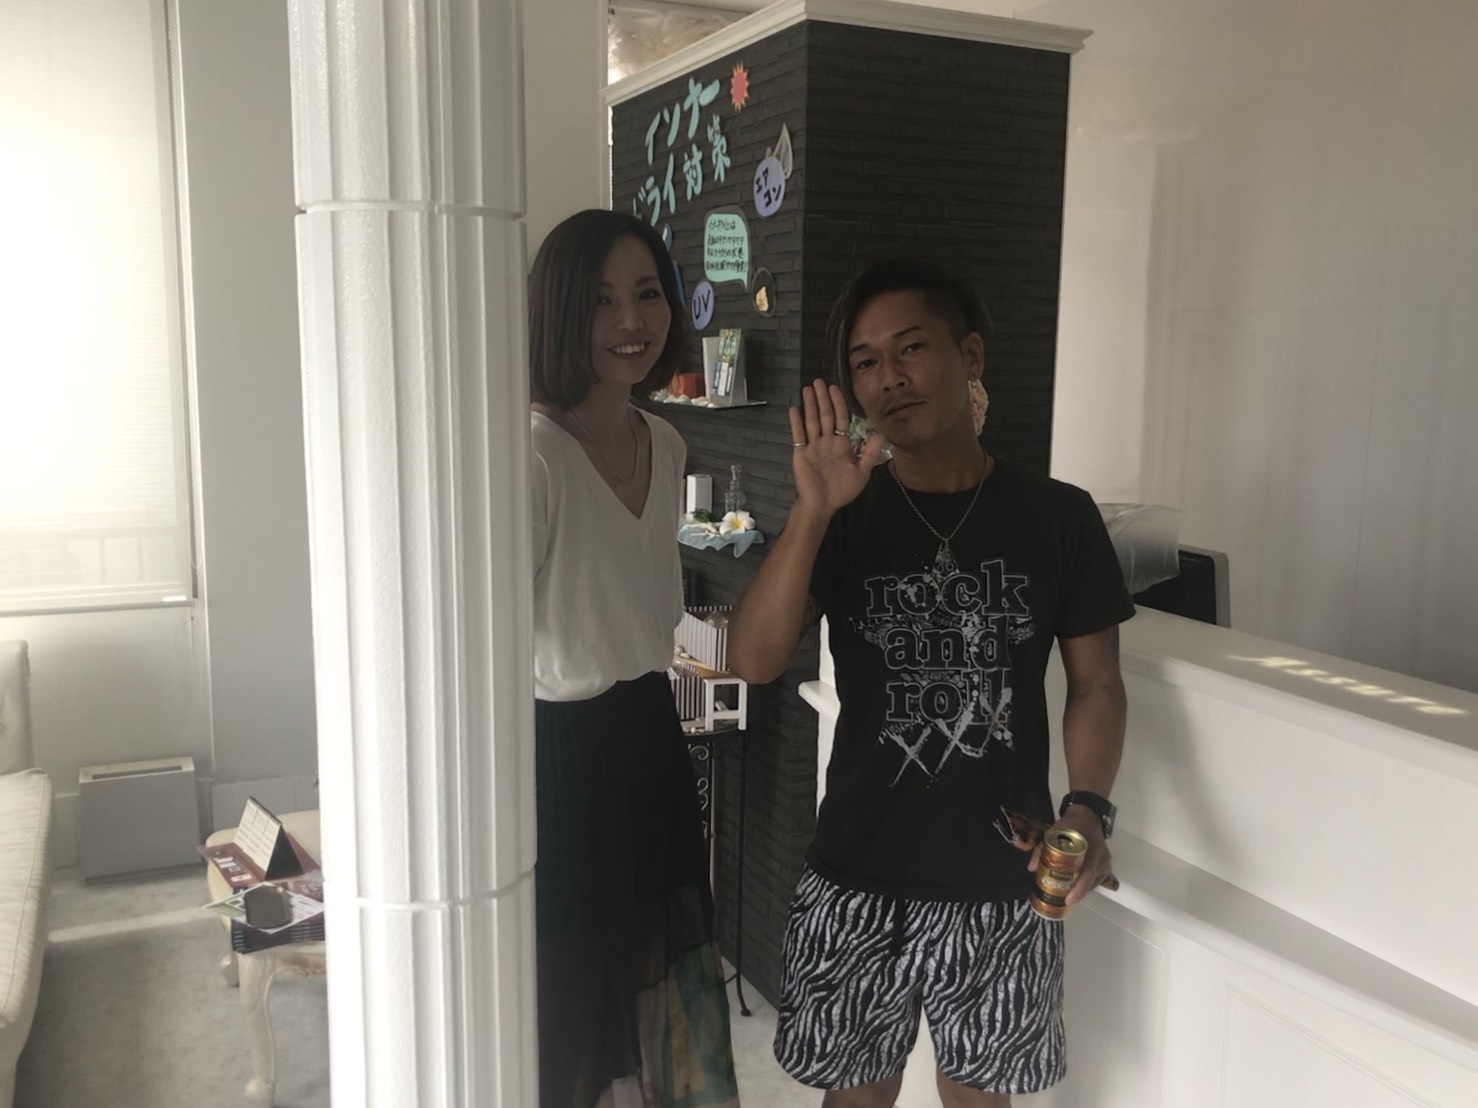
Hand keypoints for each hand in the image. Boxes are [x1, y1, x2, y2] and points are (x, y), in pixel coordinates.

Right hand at [789, 379, 885, 519]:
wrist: (822, 506)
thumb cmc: (841, 491)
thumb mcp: (862, 472)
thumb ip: (870, 452)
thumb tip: (882, 433)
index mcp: (841, 444)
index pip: (841, 418)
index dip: (839, 403)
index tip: (835, 388)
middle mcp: (827, 442)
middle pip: (825, 415)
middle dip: (823, 398)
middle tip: (819, 381)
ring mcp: (813, 447)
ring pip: (811, 421)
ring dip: (809, 405)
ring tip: (807, 388)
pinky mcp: (801, 454)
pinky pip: (798, 435)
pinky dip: (795, 423)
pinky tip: (793, 409)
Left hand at [1027, 807, 1116, 906]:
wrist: (1087, 816)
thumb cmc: (1069, 826)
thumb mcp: (1053, 834)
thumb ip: (1042, 850)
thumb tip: (1031, 868)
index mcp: (1089, 849)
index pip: (1088, 872)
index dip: (1079, 889)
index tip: (1068, 900)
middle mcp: (1101, 858)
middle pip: (1091, 882)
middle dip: (1078, 893)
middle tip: (1064, 900)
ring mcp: (1106, 862)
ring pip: (1095, 883)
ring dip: (1083, 890)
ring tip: (1069, 895)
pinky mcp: (1107, 864)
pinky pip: (1101, 880)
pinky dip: (1089, 885)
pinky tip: (1080, 889)